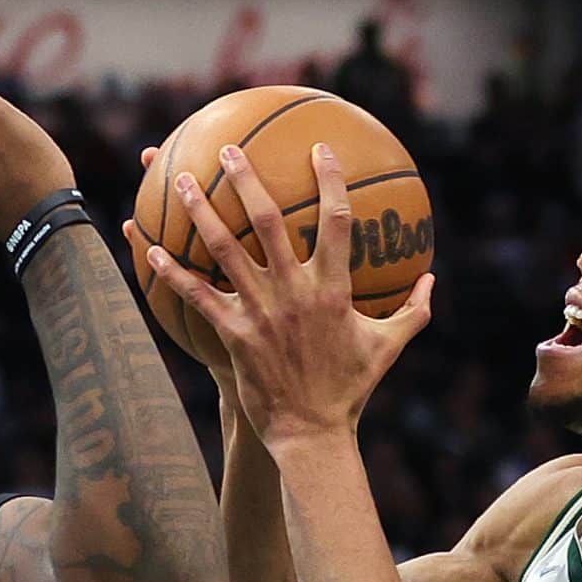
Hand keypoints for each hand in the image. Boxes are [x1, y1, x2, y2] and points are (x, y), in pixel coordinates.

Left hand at [140, 142, 433, 449]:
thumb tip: (432, 280)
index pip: (337, 221)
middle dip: (247, 180)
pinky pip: (197, 295)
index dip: (330, 180)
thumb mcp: (390, 346)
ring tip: (182, 183)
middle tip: (230, 150)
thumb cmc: (352, 389)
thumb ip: (413, 310)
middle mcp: (295, 292)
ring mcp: (261, 312)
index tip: (321, 148)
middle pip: (268, 222)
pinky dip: (172, 271)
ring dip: (201, 212)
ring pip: (225, 250)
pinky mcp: (234, 334)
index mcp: (334, 289)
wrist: (314, 433)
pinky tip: (149, 246)